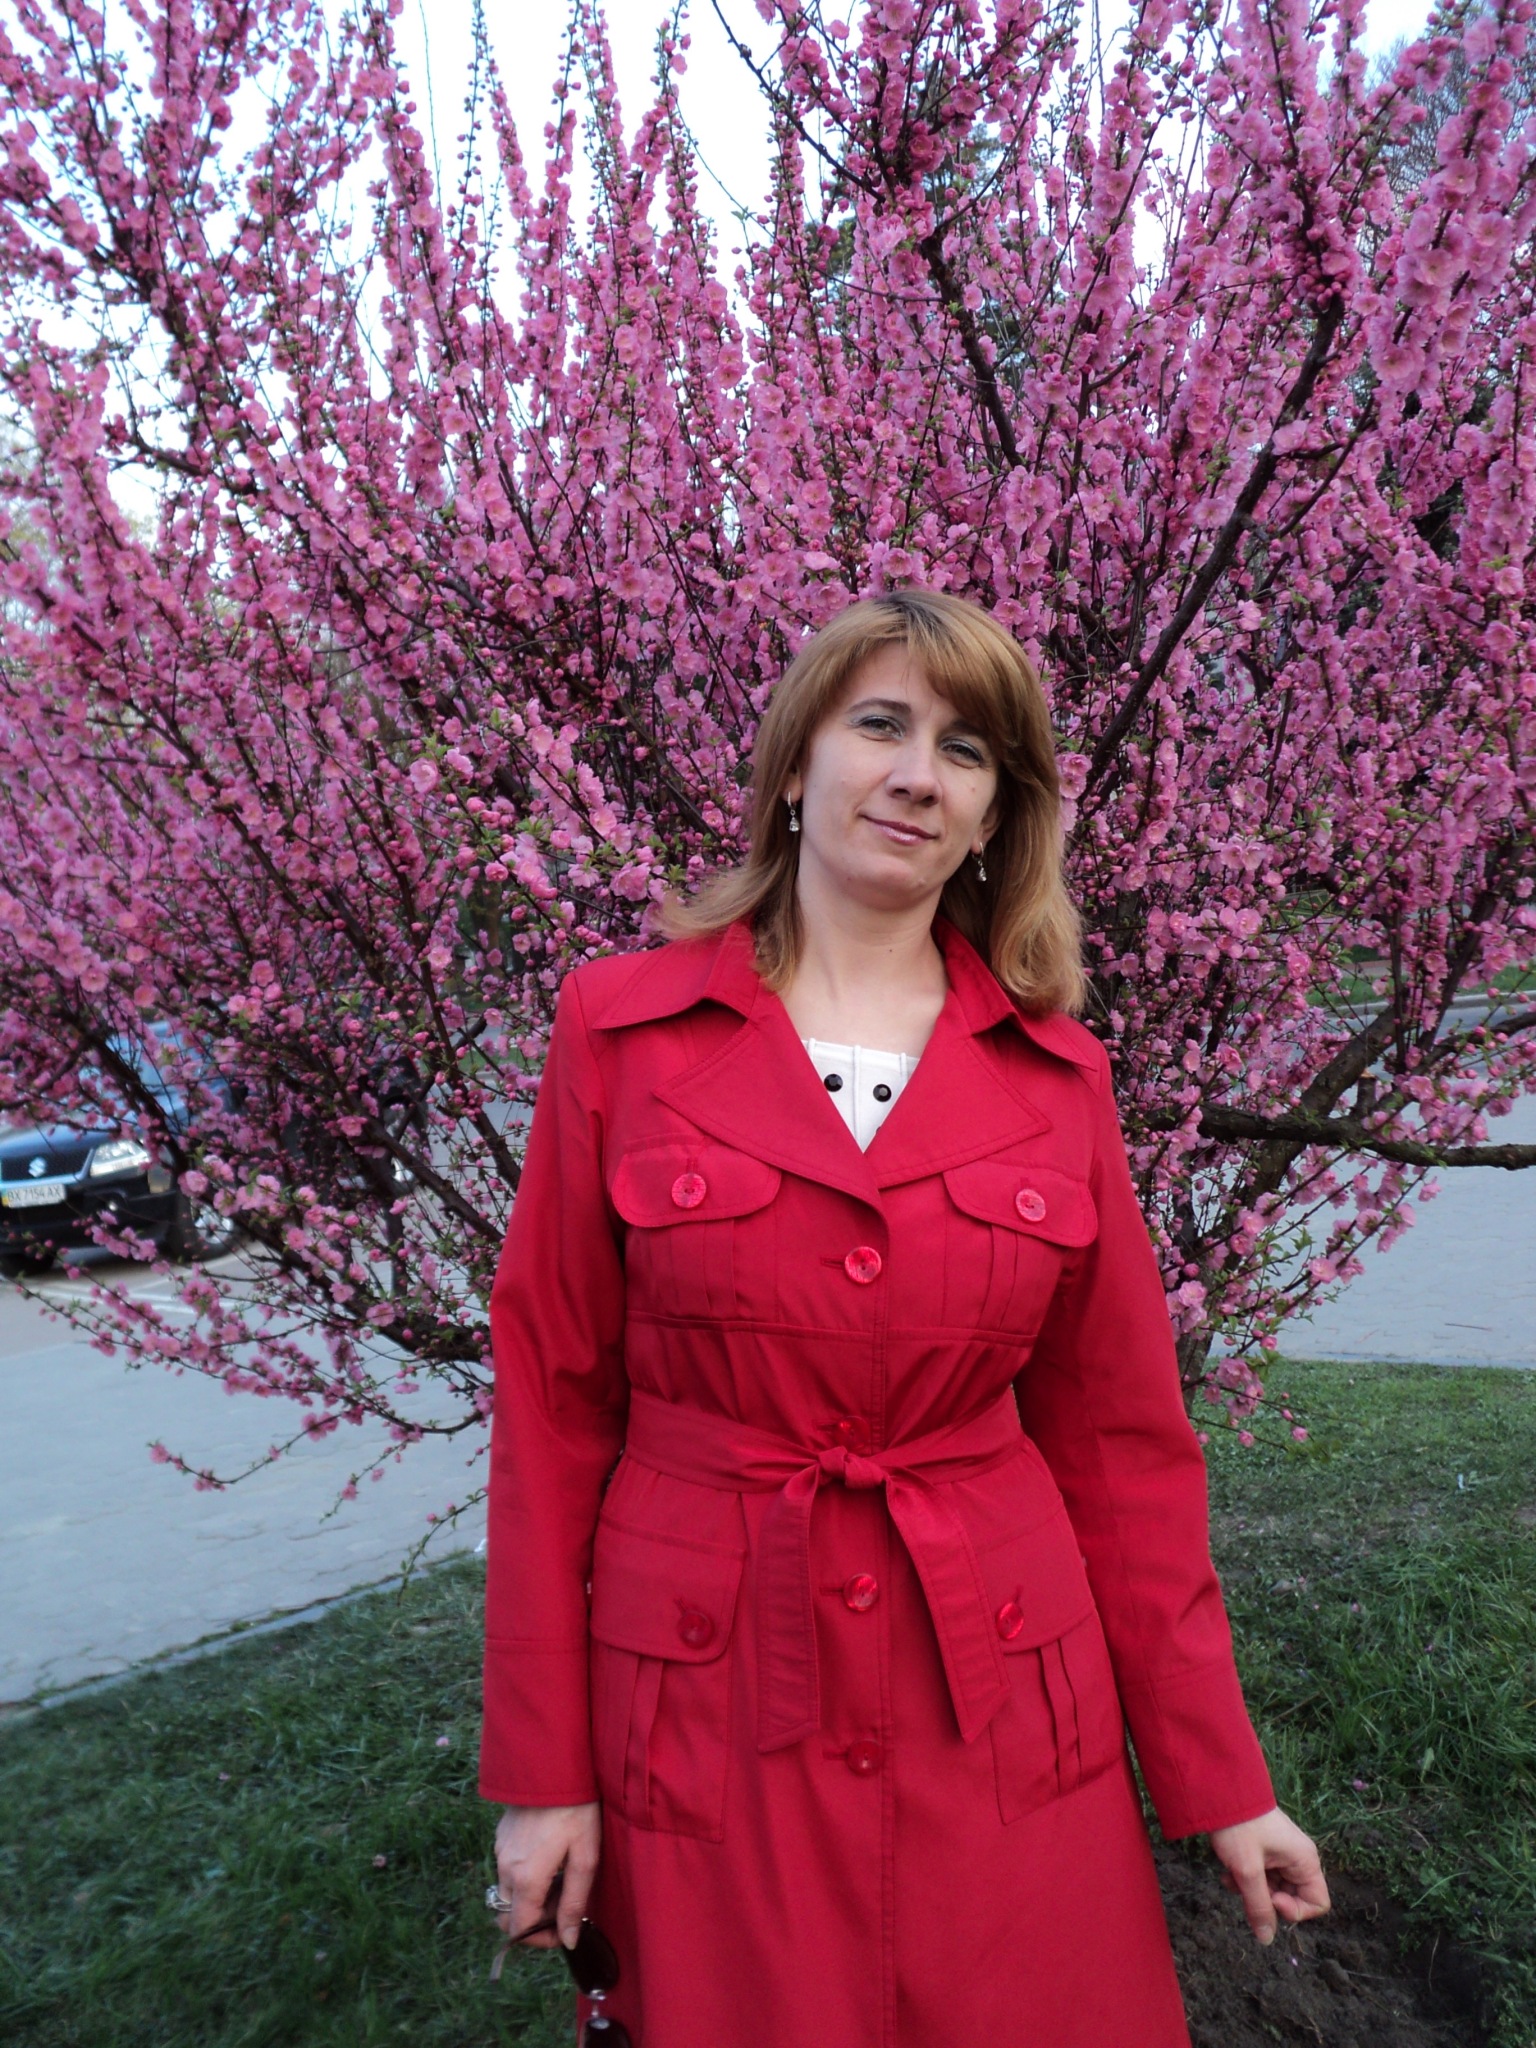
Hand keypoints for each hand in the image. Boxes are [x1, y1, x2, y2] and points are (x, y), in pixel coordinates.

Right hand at [493, 1802, 600, 1950]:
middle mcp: (505, 1867)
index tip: (563, 1929)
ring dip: (531, 1898)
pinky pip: (507, 1870)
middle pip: (509, 1915)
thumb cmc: (577, 1810)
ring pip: (508, 1893)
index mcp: (525, 1878)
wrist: (554, 1765)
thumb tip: (568, 1941)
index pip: (519, 1929)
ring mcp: (500, 1851)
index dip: (540, 1939)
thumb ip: (574, 1903)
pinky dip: (524, 1878)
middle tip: (564, 1904)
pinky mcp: (501, 1836)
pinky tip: (549, 1859)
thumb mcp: (585, 1858)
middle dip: (535, 1920)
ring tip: (561, 1878)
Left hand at [1208, 1805, 1329, 1945]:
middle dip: (1265, 1899)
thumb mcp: (1247, 1870)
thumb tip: (1267, 1940)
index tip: (1270, 1897)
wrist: (1218, 1790)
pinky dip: (1245, 1878)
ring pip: (1273, 1889)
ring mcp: (1281, 1854)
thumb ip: (1258, 1907)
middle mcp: (1298, 1858)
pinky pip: (1262, 1876)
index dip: (1294, 1910)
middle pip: (1292, 1897)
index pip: (1317, 1903)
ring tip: (1231, 1876)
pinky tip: (1227, 1871)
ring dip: (1250, 1889)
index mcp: (1304, 1861)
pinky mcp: (1265, 1850)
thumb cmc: (1239, 1826)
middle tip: (1244, 1886)